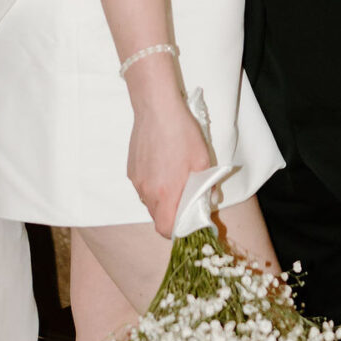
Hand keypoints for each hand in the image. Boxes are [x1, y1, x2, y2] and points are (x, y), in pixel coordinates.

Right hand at [124, 68, 212, 237]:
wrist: (157, 109)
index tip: (187, 222)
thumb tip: (208, 199)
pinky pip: (143, 188)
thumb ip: (206, 186)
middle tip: (185, 199)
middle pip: (157, 217)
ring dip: (162, 199)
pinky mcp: (131, 170)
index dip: (176, 231)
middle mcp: (147, 192)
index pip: (165, 228)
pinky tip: (163, 167)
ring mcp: (137, 181)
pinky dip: (153, 186)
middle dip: (171, 214)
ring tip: (174, 179)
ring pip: (149, 202)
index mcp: (166, 193)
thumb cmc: (182, 134)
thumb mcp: (202, 160)